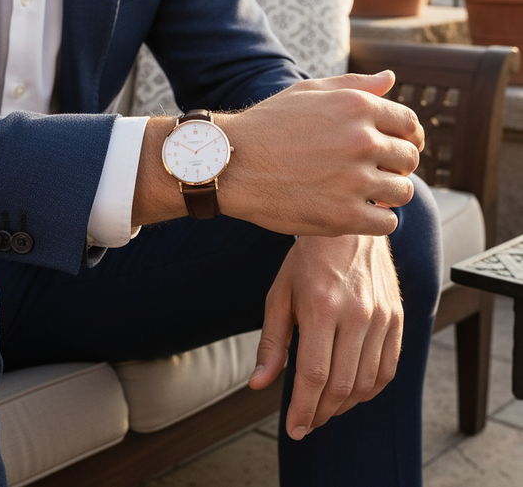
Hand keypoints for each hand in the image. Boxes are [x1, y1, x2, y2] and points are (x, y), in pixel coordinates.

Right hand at [218, 70, 422, 237]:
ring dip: (389, 194)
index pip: (409, 124)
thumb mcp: (309, 92)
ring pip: (402, 191)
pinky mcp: (344, 215)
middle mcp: (361, 140)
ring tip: (366, 194)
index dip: (409, 137)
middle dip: (396, 166)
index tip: (397, 148)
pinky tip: (357, 212)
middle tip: (375, 173)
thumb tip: (391, 79)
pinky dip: (377, 220)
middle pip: (409, 158)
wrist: (230, 164)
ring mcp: (354, 179)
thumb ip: (355, 85)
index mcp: (357, 107)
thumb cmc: (268, 125)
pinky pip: (387, 222)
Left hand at [248, 234, 403, 439]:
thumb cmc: (308, 259)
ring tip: (325, 408)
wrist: (350, 228)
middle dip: (321, 413)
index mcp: (321, 306)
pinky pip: (388, 368)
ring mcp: (381, 315)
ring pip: (366, 382)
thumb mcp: (280, 294)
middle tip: (306, 423)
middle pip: (341, 384)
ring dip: (345, 405)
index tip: (294, 428)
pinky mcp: (397, 317)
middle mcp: (356, 313)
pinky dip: (370, 389)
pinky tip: (352, 392)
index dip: (303, 409)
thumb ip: (272, 342)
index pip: (314, 374)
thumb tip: (259, 384)